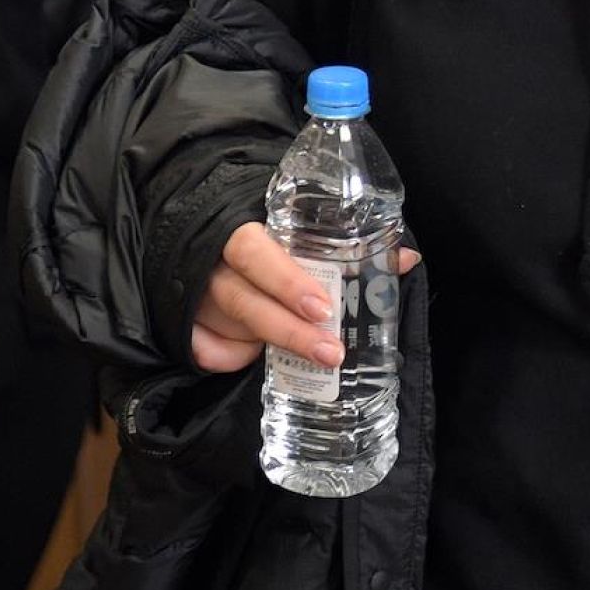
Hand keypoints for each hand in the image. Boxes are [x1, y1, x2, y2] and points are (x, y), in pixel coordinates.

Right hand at [190, 221, 421, 373]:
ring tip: (312, 352)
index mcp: (238, 233)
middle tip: (331, 352)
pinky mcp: (184, 326)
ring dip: (273, 342)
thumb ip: (341, 247)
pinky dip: (234, 356)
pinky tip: (255, 353)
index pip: (254, 253)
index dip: (286, 281)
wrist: (202, 240)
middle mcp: (210, 267)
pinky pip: (209, 352)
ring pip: (234, 328)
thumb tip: (404, 258)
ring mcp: (193, 299)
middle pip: (245, 302)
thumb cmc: (263, 238)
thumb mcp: (293, 233)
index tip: (322, 307)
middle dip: (291, 331)